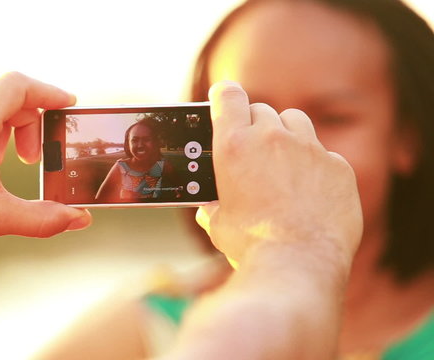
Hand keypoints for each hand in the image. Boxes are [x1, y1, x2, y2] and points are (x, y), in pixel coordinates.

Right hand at [196, 81, 361, 269]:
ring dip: (286, 134)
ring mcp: (309, 149)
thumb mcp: (219, 224)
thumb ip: (214, 207)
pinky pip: (324, 153)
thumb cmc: (252, 245)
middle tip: (253, 150)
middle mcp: (271, 138)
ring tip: (283, 162)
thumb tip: (210, 209)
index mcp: (234, 146)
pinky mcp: (339, 166)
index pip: (228, 96)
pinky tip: (311, 192)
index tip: (224, 97)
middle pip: (261, 110)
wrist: (298, 263)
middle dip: (255, 125)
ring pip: (295, 121)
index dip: (225, 94)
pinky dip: (315, 166)